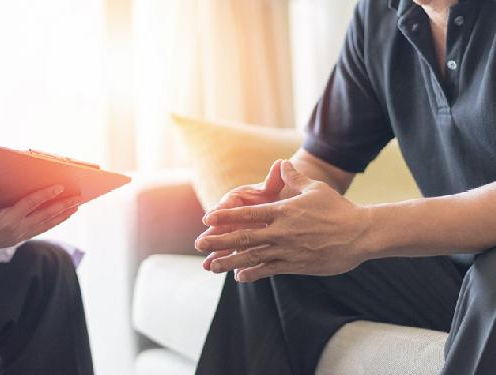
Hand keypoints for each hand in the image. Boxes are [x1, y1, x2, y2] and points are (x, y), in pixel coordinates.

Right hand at [0, 184, 80, 257]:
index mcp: (6, 221)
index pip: (31, 205)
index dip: (46, 195)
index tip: (60, 187)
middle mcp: (17, 230)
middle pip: (45, 216)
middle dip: (63, 206)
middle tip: (79, 198)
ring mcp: (19, 236)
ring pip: (46, 225)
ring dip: (62, 216)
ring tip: (76, 207)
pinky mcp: (18, 238)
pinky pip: (40, 229)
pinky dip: (53, 222)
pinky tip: (60, 217)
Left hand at [195, 161, 371, 281]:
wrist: (360, 234)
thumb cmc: (337, 209)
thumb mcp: (314, 188)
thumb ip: (294, 178)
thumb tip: (282, 163)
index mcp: (283, 212)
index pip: (247, 214)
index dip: (225, 217)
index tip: (207, 219)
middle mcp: (281, 232)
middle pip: (243, 237)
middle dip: (218, 241)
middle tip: (199, 244)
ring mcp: (287, 251)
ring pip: (252, 257)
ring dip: (229, 261)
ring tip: (211, 266)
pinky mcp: (296, 266)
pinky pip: (270, 270)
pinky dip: (253, 273)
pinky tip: (239, 276)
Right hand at [199, 160, 285, 270]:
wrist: (276, 207)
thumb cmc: (271, 194)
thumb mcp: (273, 188)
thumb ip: (275, 179)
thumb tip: (280, 164)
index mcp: (238, 199)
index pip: (227, 205)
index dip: (219, 212)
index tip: (210, 218)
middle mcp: (233, 215)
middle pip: (221, 226)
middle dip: (212, 236)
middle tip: (200, 244)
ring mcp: (234, 231)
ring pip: (223, 242)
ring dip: (215, 253)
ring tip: (207, 265)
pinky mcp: (238, 244)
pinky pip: (231, 253)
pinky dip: (225, 261)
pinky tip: (216, 270)